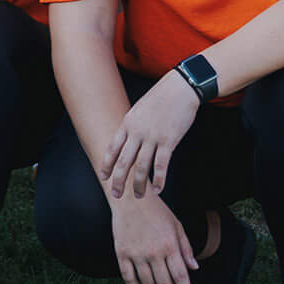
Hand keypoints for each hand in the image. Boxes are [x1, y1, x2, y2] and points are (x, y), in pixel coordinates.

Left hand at [103, 78, 198, 200]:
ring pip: (141, 167)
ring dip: (139, 184)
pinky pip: (161, 165)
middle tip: (117, 195)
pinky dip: (159, 179)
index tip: (104, 177)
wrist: (180, 88)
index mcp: (128, 123)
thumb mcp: (140, 109)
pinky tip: (157, 189)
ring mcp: (152, 137)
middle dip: (118, 181)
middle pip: (124, 162)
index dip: (107, 164)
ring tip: (139, 195)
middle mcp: (137, 132)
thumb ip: (133, 126)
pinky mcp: (168, 141)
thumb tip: (128, 140)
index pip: (112, 148)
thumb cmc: (161, 97)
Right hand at [110, 189, 198, 283]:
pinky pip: (129, 279)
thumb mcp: (177, 226)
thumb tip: (194, 268)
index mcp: (169, 246)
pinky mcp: (122, 254)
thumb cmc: (157, 211)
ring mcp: (136, 254)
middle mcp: (154, 253)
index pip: (180, 277)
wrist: (131, 199)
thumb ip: (186, 248)